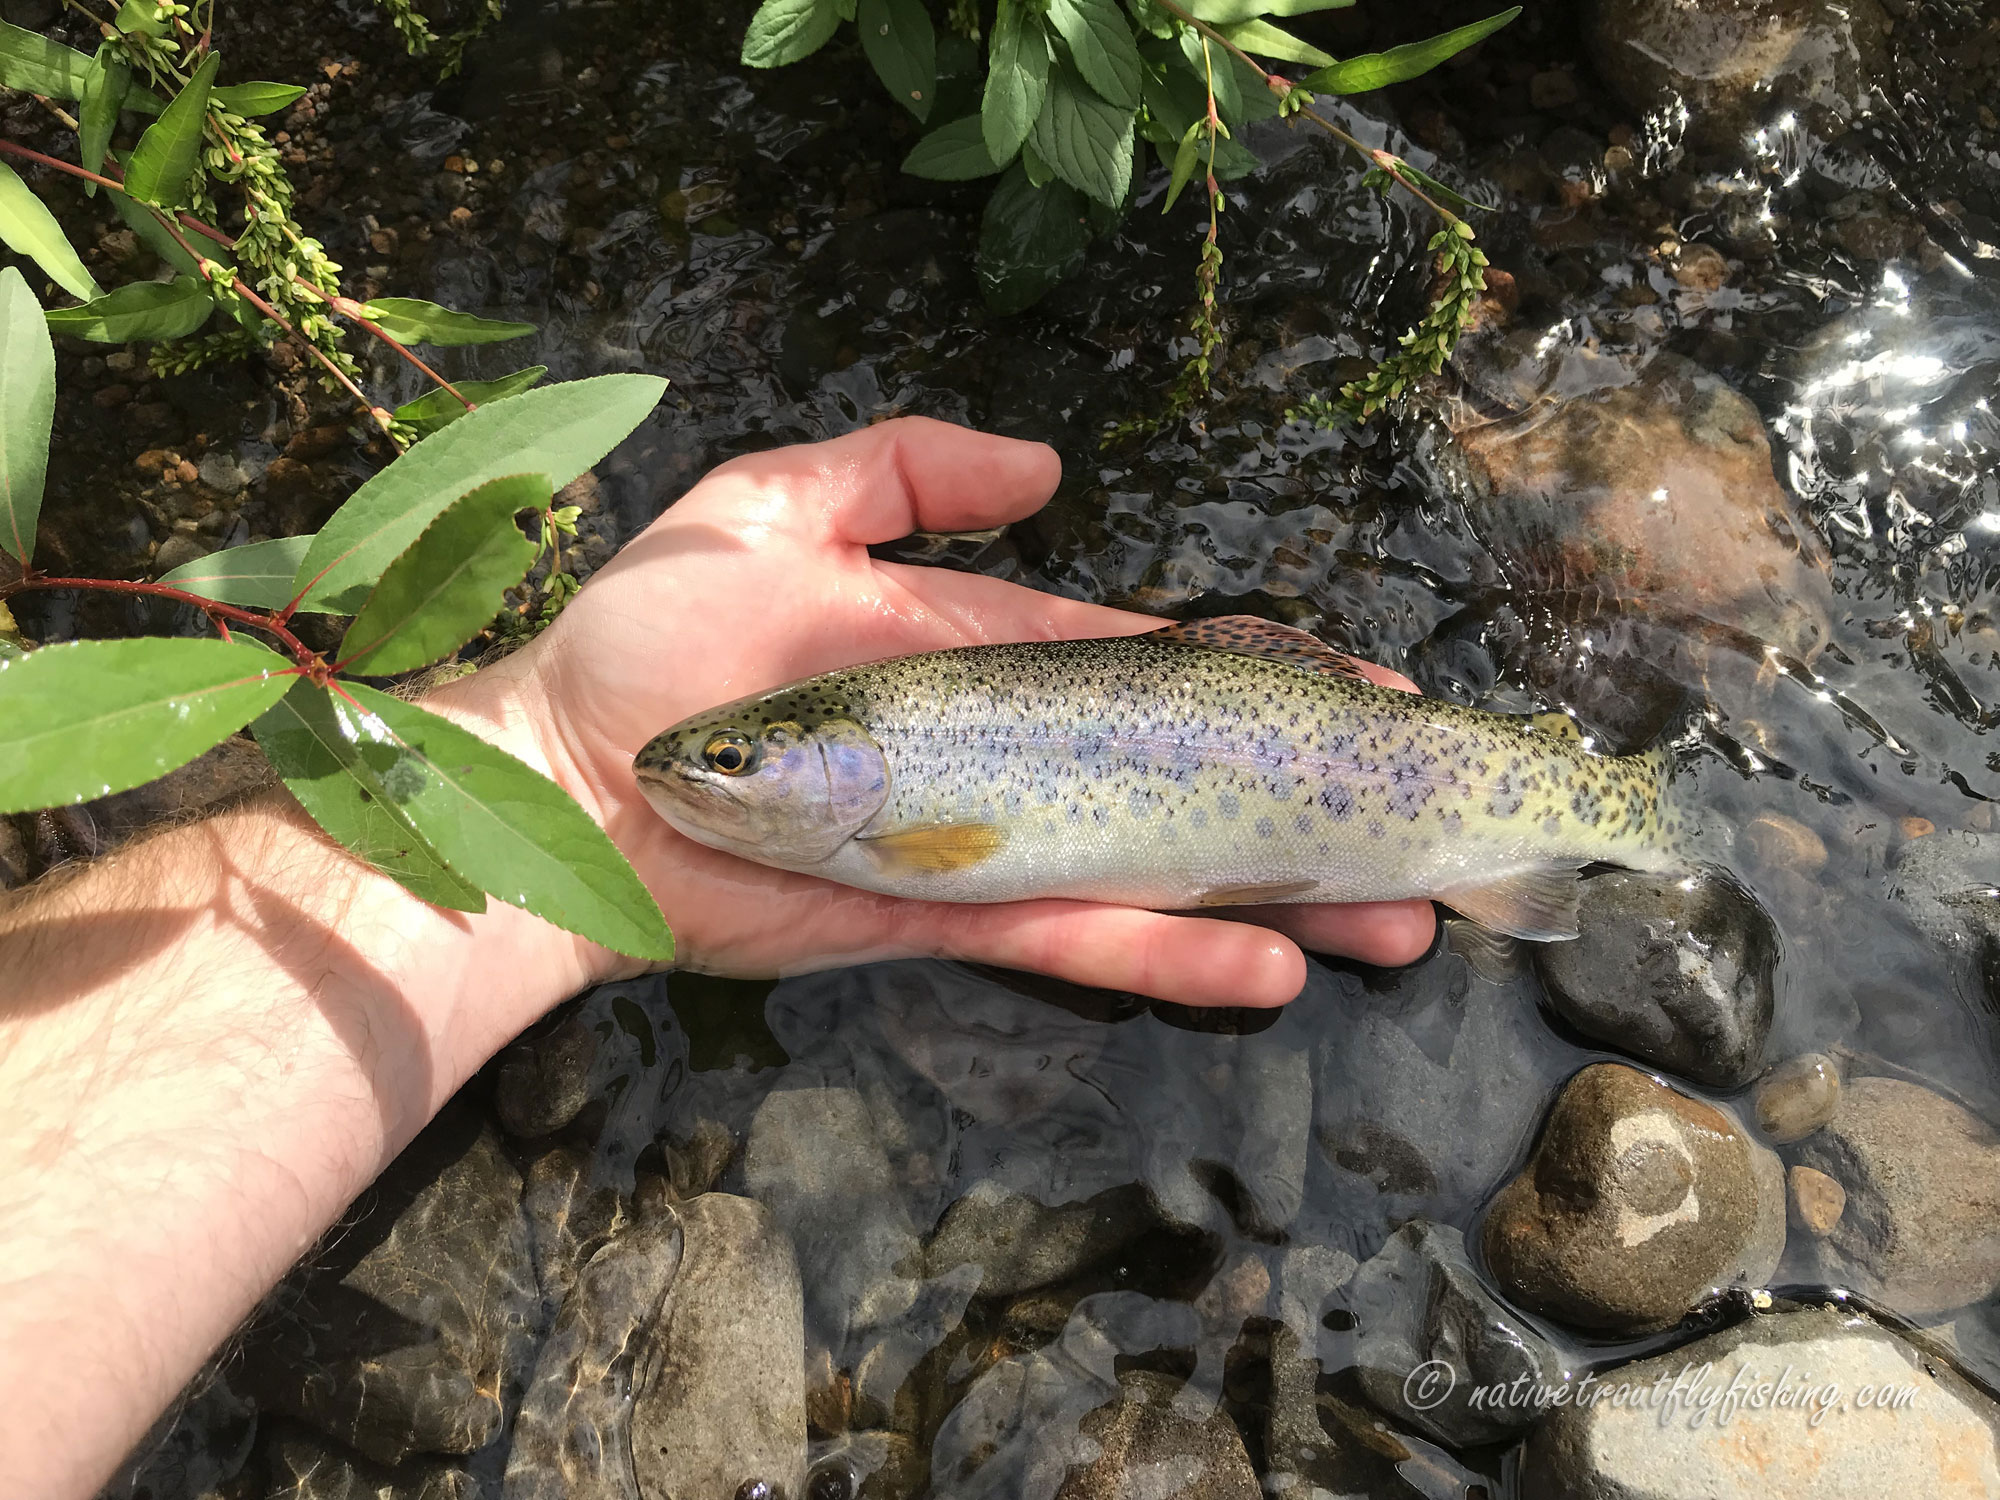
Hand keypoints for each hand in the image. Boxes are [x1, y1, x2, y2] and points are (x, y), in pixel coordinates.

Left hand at [440, 419, 1435, 1005]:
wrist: (561, 783)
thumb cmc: (656, 641)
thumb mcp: (773, 503)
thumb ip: (905, 467)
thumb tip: (1051, 466)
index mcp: (988, 654)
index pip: (1153, 662)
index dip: (1259, 673)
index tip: (1362, 689)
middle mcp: (1010, 751)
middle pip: (1185, 774)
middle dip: (1305, 797)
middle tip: (1423, 820)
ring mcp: (989, 838)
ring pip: (1160, 870)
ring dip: (1281, 894)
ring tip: (1398, 913)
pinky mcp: (950, 915)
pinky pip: (1081, 933)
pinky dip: (1174, 953)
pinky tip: (1274, 962)